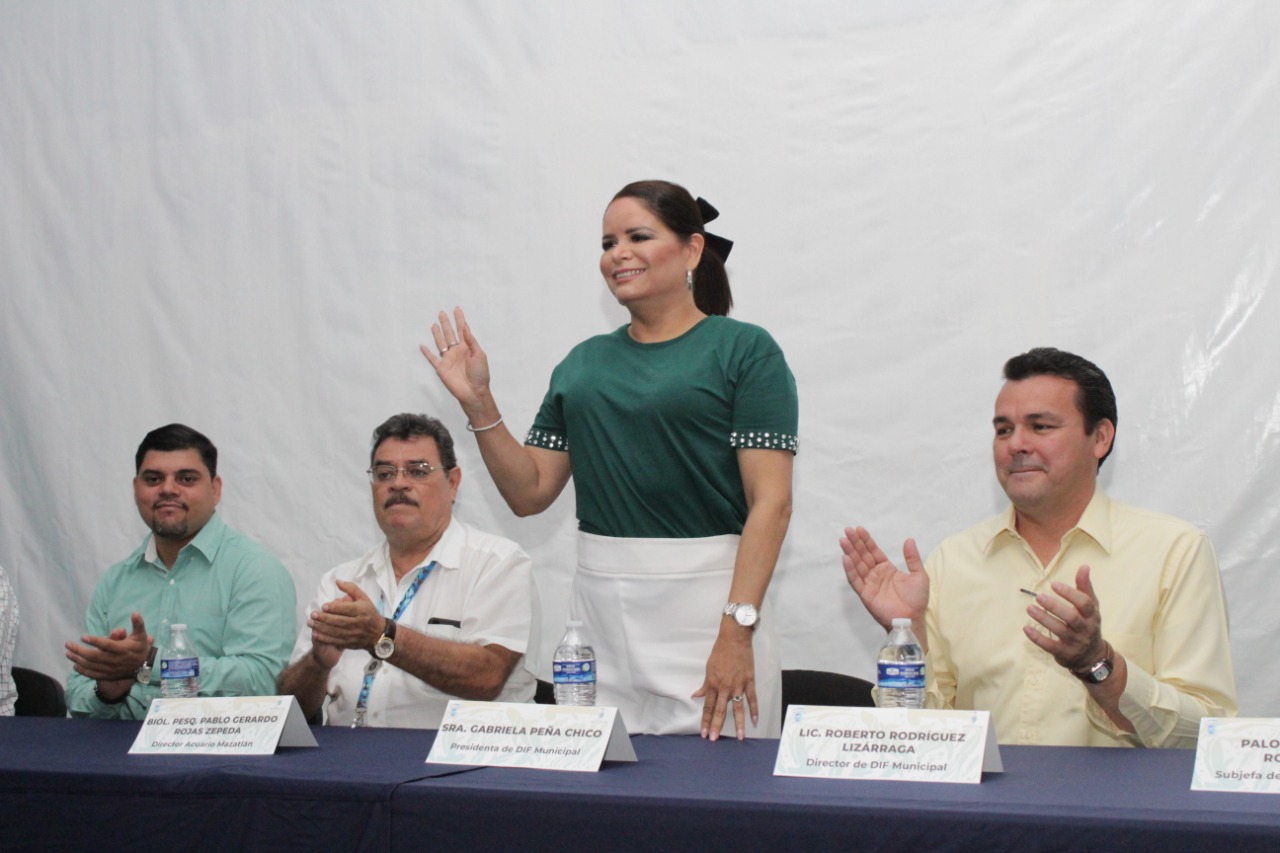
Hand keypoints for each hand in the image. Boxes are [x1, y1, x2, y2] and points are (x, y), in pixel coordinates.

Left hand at [65, 611, 151, 681]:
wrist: (144, 665)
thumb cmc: (140, 647)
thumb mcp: (141, 634)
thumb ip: (138, 623)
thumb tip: (135, 612)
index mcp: (123, 649)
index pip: (106, 645)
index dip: (94, 641)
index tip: (83, 636)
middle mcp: (115, 660)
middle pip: (94, 656)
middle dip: (79, 650)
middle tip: (68, 644)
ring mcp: (111, 669)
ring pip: (91, 665)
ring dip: (78, 659)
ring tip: (68, 653)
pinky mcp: (108, 675)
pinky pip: (93, 674)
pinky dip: (83, 671)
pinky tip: (75, 665)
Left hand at [307, 581, 384, 652]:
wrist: (377, 632)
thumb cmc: (368, 612)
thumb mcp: (364, 598)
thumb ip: (351, 588)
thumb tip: (337, 581)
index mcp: (362, 610)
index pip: (347, 609)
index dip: (335, 608)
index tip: (323, 606)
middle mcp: (358, 622)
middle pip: (340, 621)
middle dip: (325, 618)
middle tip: (313, 614)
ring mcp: (353, 634)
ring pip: (336, 631)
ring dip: (321, 628)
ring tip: (310, 623)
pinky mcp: (349, 642)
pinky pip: (335, 641)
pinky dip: (325, 638)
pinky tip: (315, 634)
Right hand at [419, 308, 492, 413]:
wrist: (473, 391)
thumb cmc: (480, 374)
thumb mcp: (479, 355)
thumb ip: (471, 341)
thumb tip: (465, 327)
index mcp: (467, 348)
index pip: (463, 330)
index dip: (460, 320)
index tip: (457, 309)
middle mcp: (457, 351)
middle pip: (450, 334)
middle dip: (446, 323)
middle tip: (442, 313)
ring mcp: (448, 359)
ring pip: (441, 343)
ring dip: (437, 334)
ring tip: (434, 324)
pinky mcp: (441, 368)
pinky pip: (432, 359)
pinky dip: (426, 352)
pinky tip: (422, 346)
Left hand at [692, 625, 756, 740]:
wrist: (734, 639)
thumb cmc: (720, 652)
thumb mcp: (709, 668)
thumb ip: (705, 685)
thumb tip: (696, 695)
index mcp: (713, 684)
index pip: (708, 707)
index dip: (706, 720)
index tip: (704, 733)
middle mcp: (725, 687)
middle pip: (720, 710)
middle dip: (717, 726)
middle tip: (714, 740)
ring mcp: (738, 685)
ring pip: (738, 708)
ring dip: (738, 724)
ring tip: (740, 737)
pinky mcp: (749, 681)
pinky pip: (752, 698)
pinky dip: (754, 709)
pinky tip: (755, 721)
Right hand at [840, 527, 928, 631]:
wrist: (913, 618)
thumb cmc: (916, 599)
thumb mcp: (918, 575)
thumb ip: (912, 558)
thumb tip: (909, 539)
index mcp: (886, 568)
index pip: (873, 551)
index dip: (866, 540)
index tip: (859, 529)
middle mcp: (875, 574)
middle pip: (863, 555)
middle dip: (855, 543)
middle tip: (848, 530)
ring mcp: (869, 584)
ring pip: (857, 565)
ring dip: (850, 553)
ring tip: (843, 540)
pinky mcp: (865, 594)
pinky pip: (856, 580)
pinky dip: (850, 570)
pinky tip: (846, 558)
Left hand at [1023, 565, 1105, 672]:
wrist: (1092, 657)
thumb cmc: (1088, 625)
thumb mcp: (1091, 607)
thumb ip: (1085, 588)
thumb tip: (1084, 566)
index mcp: (1092, 616)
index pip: (1085, 603)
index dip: (1070, 593)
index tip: (1054, 584)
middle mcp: (1086, 629)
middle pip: (1072, 617)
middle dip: (1055, 606)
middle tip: (1039, 597)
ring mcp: (1075, 643)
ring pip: (1060, 631)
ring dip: (1043, 619)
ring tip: (1029, 608)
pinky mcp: (1064, 653)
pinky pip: (1050, 646)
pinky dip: (1037, 638)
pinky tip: (1026, 628)